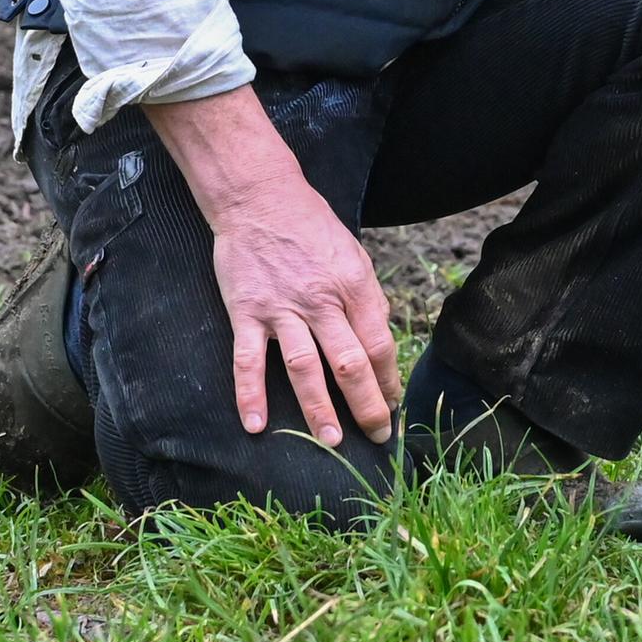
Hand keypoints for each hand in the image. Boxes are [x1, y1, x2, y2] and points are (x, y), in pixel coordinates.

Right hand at [209, 178, 399, 445]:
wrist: (261, 199)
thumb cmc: (313, 228)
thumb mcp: (354, 254)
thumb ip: (368, 297)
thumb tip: (382, 338)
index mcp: (354, 285)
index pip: (379, 343)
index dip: (389, 380)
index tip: (394, 405)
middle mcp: (321, 300)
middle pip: (349, 363)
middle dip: (366, 405)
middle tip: (377, 436)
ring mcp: (282, 308)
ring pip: (304, 368)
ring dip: (317, 409)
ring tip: (329, 442)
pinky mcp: (247, 312)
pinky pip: (248, 361)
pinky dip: (250, 395)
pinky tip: (256, 425)